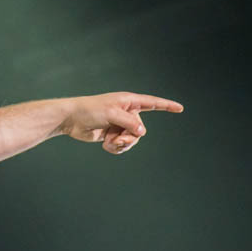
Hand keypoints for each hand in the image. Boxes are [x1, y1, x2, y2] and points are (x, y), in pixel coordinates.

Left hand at [60, 92, 183, 154]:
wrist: (71, 119)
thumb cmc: (90, 110)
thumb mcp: (111, 114)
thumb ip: (129, 122)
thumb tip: (142, 132)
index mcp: (129, 102)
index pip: (152, 103)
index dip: (166, 106)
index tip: (180, 108)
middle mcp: (127, 112)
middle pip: (140, 131)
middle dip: (129, 137)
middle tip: (116, 138)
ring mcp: (120, 124)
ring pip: (132, 140)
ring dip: (121, 144)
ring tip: (109, 142)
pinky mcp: (112, 134)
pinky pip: (122, 146)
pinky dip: (115, 148)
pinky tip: (105, 145)